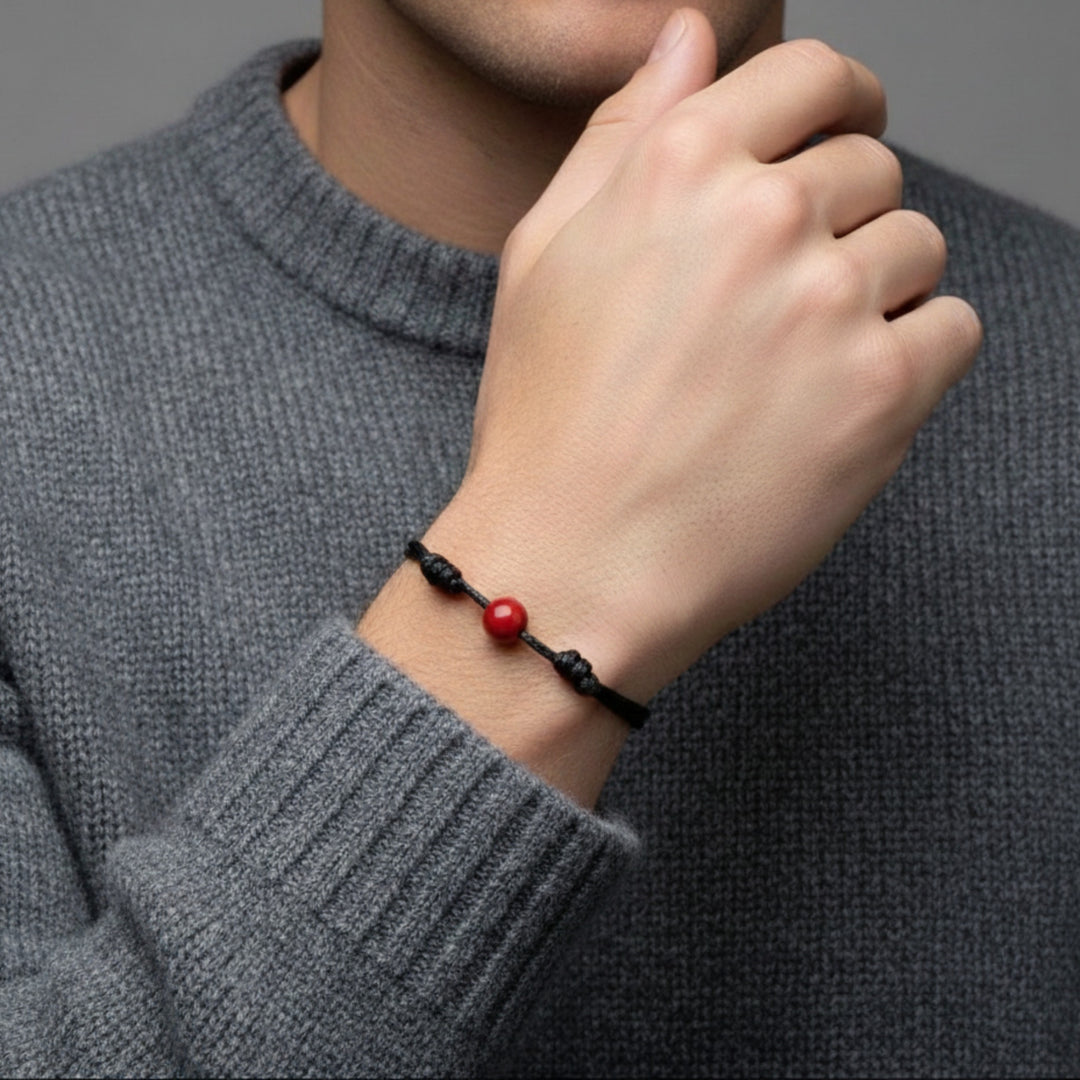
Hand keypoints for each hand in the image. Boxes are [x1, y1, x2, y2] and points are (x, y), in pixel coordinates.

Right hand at [427, 9, 982, 706]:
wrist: (575, 561)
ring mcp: (830, 303)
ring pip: (918, 248)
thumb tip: (688, 35)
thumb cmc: (550, 420)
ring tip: (803, 362)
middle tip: (786, 298)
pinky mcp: (882, 392)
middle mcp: (763, 216)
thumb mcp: (545, 254)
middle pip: (872, 168)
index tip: (846, 132)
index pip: (814, 76)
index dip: (841, 101)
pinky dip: (916, 355)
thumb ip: (623, 131)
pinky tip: (843, 396)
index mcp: (679, 166)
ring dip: (877, 290)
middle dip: (842, 217)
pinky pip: (953, 328)